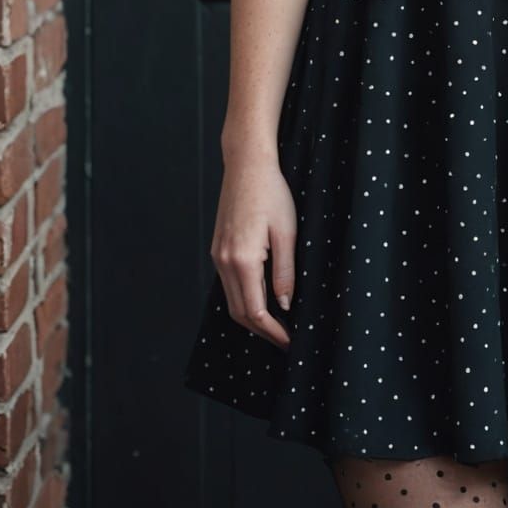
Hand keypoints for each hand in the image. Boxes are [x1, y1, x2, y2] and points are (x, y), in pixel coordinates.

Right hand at [209, 149, 295, 348]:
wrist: (247, 166)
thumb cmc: (271, 193)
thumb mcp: (287, 232)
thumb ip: (285, 271)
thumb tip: (284, 304)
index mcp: (242, 260)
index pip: (255, 311)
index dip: (272, 331)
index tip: (289, 341)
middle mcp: (224, 262)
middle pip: (239, 312)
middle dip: (261, 331)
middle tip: (284, 340)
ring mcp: (218, 256)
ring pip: (231, 301)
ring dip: (252, 318)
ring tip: (276, 325)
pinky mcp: (219, 249)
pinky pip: (228, 285)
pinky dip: (243, 299)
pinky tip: (261, 299)